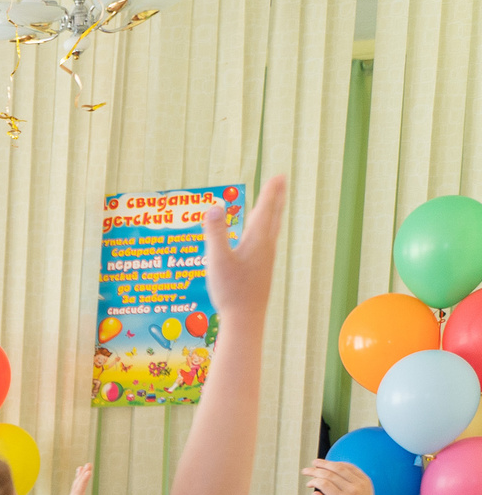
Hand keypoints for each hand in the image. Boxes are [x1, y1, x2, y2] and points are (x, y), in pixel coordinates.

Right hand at [201, 174, 286, 325]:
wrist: (246, 319)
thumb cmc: (231, 290)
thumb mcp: (217, 260)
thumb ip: (215, 233)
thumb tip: (213, 206)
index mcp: (256, 241)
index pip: (264, 210)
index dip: (270, 192)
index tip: (279, 176)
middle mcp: (265, 248)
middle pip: (272, 217)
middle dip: (275, 198)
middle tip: (281, 182)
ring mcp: (265, 260)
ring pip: (270, 230)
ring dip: (271, 214)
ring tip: (270, 205)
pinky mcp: (261, 271)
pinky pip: (265, 243)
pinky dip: (264, 231)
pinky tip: (258, 238)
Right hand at [303, 458, 378, 494]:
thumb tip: (314, 492)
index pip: (324, 484)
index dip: (313, 481)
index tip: (308, 484)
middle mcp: (352, 490)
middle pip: (330, 474)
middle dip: (316, 470)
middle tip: (306, 470)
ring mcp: (360, 483)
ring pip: (340, 468)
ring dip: (326, 463)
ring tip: (316, 462)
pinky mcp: (365, 479)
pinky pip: (350, 467)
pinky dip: (339, 464)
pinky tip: (330, 464)